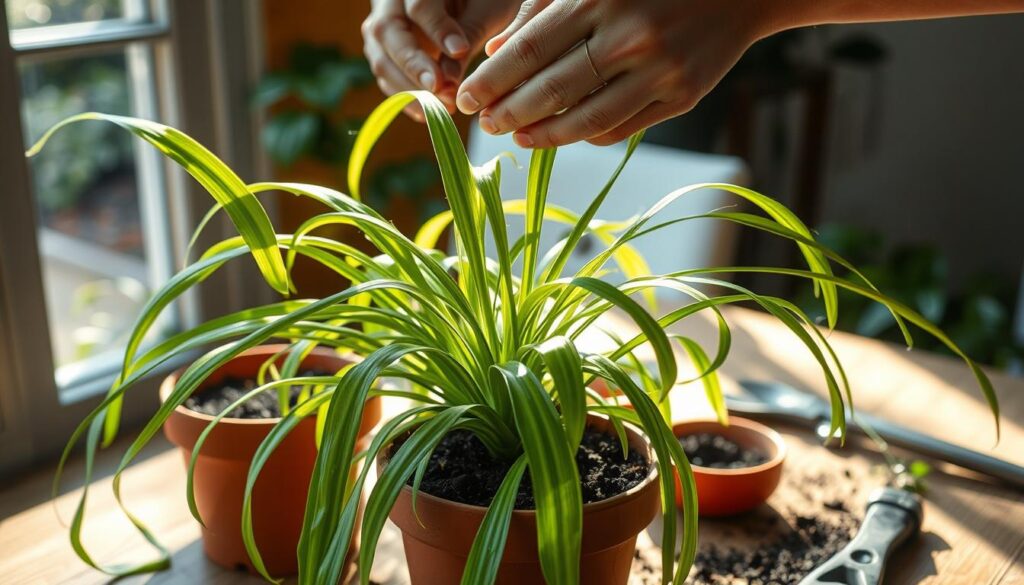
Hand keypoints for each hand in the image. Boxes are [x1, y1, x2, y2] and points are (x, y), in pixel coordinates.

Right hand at [362, 0, 521, 119]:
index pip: (418, 4)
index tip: (460, 51)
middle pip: (388, 31)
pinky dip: (403, 95)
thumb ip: (470, 33)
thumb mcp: (485, 8)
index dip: (437, 29)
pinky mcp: (383, 50)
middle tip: (440, 88)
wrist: (465, 4)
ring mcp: (382, 25)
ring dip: (407, 86)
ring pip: (380, 56)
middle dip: (414, 64)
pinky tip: (426, 112)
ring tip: (440, 106)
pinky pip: (385, 74)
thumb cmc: (481, 0)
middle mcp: (390, 1)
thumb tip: (450, 80)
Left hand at [456, 0, 774, 146]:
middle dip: (509, 111)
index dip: (492, 80)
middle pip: (551, 89)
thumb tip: (494, 49)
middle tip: (485, 124)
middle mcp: (629, 35)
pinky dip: (586, 136)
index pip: (529, 50)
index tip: (466, 98)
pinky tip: (562, 134)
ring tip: (518, 138)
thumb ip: (542, 10)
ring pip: (586, 119)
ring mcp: (660, 70)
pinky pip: (621, 128)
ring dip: (543, 135)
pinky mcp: (684, 96)